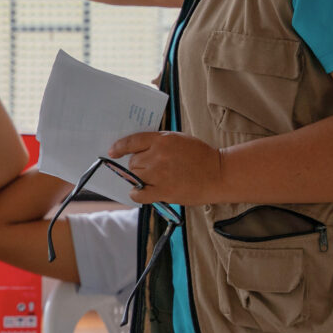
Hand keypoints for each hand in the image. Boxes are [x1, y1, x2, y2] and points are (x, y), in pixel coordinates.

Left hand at [109, 131, 225, 205]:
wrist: (219, 174)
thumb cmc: (201, 156)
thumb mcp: (179, 140)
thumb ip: (159, 143)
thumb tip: (139, 151)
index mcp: (162, 139)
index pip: (132, 141)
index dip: (119, 147)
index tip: (112, 152)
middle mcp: (158, 155)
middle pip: (133, 162)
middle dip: (138, 165)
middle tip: (151, 169)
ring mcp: (159, 174)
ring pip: (135, 177)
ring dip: (139, 179)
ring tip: (152, 180)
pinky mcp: (163, 191)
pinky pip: (139, 194)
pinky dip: (137, 194)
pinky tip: (141, 192)